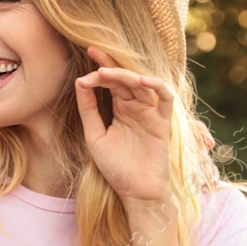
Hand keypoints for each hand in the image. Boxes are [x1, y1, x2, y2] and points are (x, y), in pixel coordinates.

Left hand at [73, 46, 174, 204]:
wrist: (136, 192)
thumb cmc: (116, 167)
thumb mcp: (95, 136)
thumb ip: (88, 110)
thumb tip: (80, 81)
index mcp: (120, 109)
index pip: (111, 82)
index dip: (100, 69)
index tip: (85, 60)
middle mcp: (137, 107)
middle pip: (125, 79)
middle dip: (109, 65)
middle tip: (94, 52)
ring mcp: (151, 113)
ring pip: (142, 85)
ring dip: (125, 75)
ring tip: (106, 72)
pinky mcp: (163, 123)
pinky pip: (165, 99)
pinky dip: (157, 86)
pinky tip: (142, 80)